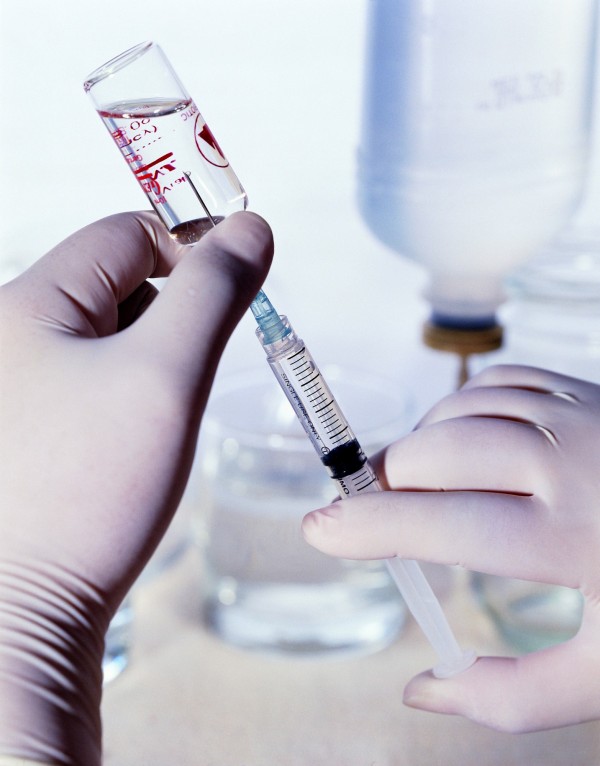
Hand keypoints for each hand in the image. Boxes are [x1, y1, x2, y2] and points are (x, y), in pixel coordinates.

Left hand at [0, 211, 272, 763]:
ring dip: (150, 355)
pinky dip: (128, 388)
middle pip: (115, 280)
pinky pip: (91, 373)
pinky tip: (132, 435)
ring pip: (107, 330)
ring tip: (153, 417)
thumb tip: (251, 228)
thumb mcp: (167, 375)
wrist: (28, 606)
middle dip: (170, 314)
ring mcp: (15, 378)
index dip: (190, 254)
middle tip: (184, 379)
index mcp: (27, 303)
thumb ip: (214, 293)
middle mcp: (9, 332)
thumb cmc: (92, 490)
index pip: (127, 234)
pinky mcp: (26, 418)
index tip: (229, 302)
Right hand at [303, 364, 599, 732]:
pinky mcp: (586, 388)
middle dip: (386, 483)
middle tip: (368, 511)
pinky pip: (497, 380)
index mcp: (575, 538)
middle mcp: (571, 462)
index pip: (442, 521)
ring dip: (418, 445)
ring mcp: (580, 414)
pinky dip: (457, 408)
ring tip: (411, 484)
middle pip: (438, 453)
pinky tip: (456, 441)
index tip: (319, 529)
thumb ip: (512, 697)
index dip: (368, 526)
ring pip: (459, 409)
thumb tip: (420, 691)